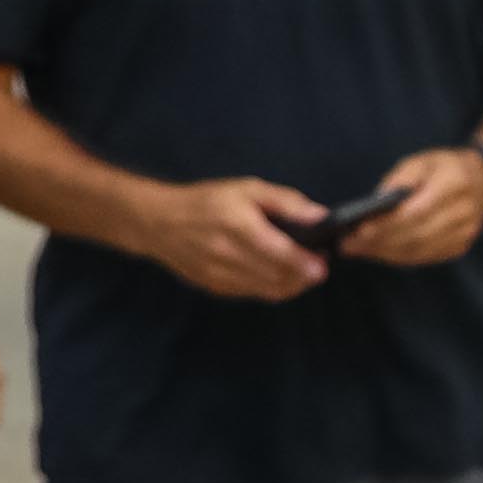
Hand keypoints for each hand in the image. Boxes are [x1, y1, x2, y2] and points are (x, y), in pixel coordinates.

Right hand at [138, 176, 329, 300]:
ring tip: (303, 271)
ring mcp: (218, 274)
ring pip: (267, 290)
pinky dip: (271, 288)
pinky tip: (279, 275)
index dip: (306, 263)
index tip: (323, 263)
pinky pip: (252, 294)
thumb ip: (286, 202)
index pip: (280, 253)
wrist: (159, 222)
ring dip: (292, 285)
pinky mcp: (214, 287)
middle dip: (304, 276)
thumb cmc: (208, 201)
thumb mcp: (248, 189)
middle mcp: (226, 253)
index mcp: (237, 225)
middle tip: (319, 265)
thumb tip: (321, 216)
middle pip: (277, 276)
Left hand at [335, 147, 482, 268]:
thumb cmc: (444, 167)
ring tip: (358, 249)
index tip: (359, 229)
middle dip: (379, 242)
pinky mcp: (460, 247)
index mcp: (455, 184)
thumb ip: (399, 180)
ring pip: (419, 250)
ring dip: (385, 253)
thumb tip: (375, 206)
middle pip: (416, 235)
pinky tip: (379, 252)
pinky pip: (425, 257)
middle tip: (348, 244)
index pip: (417, 212)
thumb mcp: (420, 161)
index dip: (387, 224)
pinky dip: (399, 257)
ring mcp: (465, 233)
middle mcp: (465, 212)